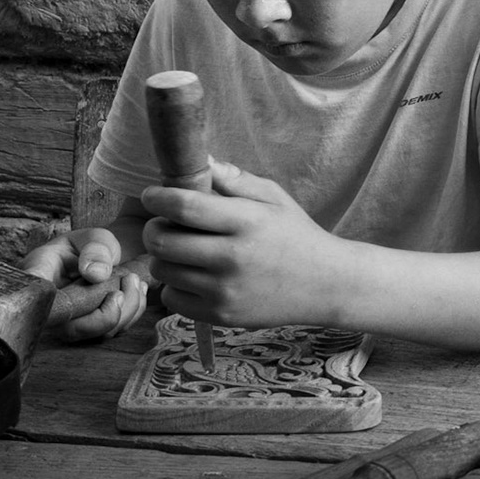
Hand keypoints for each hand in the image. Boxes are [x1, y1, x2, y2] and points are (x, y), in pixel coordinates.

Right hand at [19, 228, 146, 341]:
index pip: (35, 300)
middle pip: (72, 329)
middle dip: (110, 311)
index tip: (96, 282)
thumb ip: (94, 249)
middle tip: (130, 278)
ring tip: (134, 279)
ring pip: (98, 334)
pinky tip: (137, 289)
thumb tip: (96, 274)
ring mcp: (67, 322)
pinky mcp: (89, 330)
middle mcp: (49, 307)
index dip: (57, 305)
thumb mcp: (91, 237)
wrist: (99, 258)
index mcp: (39, 276)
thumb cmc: (88, 246)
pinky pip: (114, 331)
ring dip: (128, 309)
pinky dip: (133, 312)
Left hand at [141, 161, 343, 328]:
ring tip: (184, 251)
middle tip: (164, 224)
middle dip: (154, 228)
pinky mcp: (220, 316)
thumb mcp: (275, 198)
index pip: (184, 206)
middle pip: (162, 240)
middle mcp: (233, 257)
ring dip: (165, 257)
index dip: (158, 198)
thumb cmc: (296, 235)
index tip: (152, 195)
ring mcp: (224, 290)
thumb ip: (235, 179)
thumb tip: (199, 162)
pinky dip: (175, 286)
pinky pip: (171, 299)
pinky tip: (195, 277)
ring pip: (162, 270)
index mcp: (247, 221)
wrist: (327, 285)